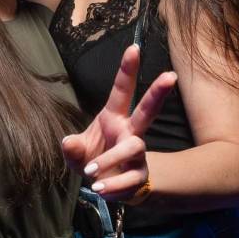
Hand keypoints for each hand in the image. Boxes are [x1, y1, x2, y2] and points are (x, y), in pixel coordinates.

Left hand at [61, 44, 176, 200]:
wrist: (104, 187)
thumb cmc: (91, 159)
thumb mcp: (75, 153)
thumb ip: (71, 148)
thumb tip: (68, 143)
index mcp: (113, 117)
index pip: (121, 91)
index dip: (127, 70)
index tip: (134, 47)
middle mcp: (129, 131)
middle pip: (147, 110)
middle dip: (157, 93)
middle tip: (170, 75)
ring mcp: (137, 153)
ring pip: (134, 147)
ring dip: (111, 158)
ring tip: (91, 171)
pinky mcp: (139, 174)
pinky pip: (130, 177)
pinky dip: (113, 185)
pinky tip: (100, 189)